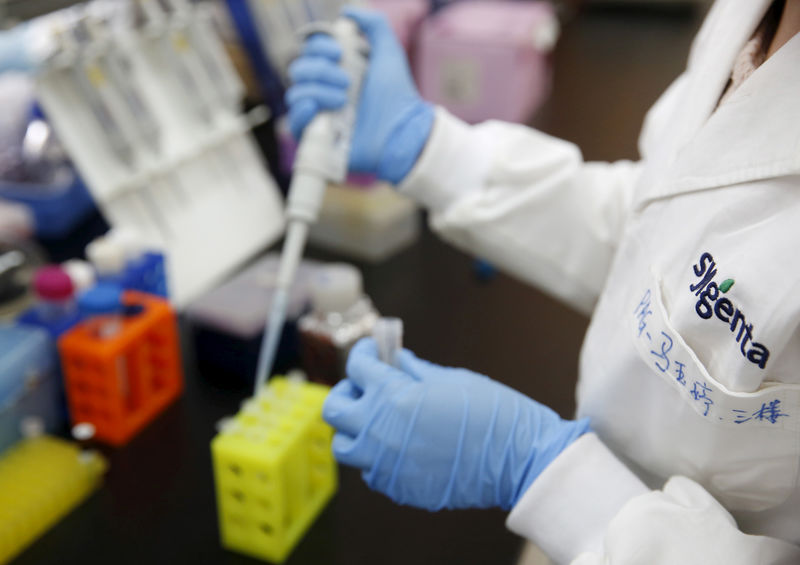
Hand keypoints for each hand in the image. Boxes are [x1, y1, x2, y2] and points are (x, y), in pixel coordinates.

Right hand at [285, 7, 434, 184]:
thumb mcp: (389, 52)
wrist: (403, 131)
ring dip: (317, 91)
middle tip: (346, 81)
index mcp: (336, 70)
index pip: (310, 52)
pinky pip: (294, 123)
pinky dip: (301, 112)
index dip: (319, 47)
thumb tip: (347, 11)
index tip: (338, 52)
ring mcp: (319, 114)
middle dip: (320, 70)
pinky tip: (316, 109)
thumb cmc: (398, 95)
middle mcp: (324, 90)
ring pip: (296, 94)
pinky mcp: (317, 137)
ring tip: (343, 100)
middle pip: (298, 70)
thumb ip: (374, 25)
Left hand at [322, 339, 590, 510]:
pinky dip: (377, 455)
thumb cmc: (490, 411)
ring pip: (345, 445)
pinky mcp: (397, 487)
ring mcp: (385, 463)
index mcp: (391, 395)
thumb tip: (395, 361)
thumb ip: (413, 371)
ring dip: (355, 429)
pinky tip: (400, 445)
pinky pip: (371, 470)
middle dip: (347, 391)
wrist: (517, 458)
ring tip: (378, 421)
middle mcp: (378, 431)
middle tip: (366, 385)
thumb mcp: (449, 378)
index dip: (365, 353)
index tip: (374, 350)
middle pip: (334, 409)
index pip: (357, 367)